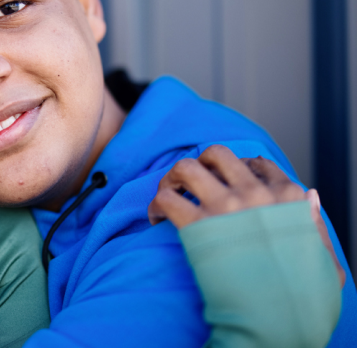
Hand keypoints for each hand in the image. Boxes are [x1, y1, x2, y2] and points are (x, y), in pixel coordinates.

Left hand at [148, 144, 344, 286]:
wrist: (276, 324)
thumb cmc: (302, 297)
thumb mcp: (323, 257)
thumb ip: (314, 223)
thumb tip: (309, 194)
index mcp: (288, 197)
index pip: (256, 162)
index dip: (235, 169)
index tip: (224, 183)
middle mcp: (255, 194)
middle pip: (216, 153)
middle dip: (200, 163)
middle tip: (191, 183)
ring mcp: (226, 207)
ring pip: (186, 166)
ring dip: (173, 178)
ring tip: (170, 194)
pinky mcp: (198, 227)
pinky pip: (167, 198)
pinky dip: (156, 205)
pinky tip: (157, 218)